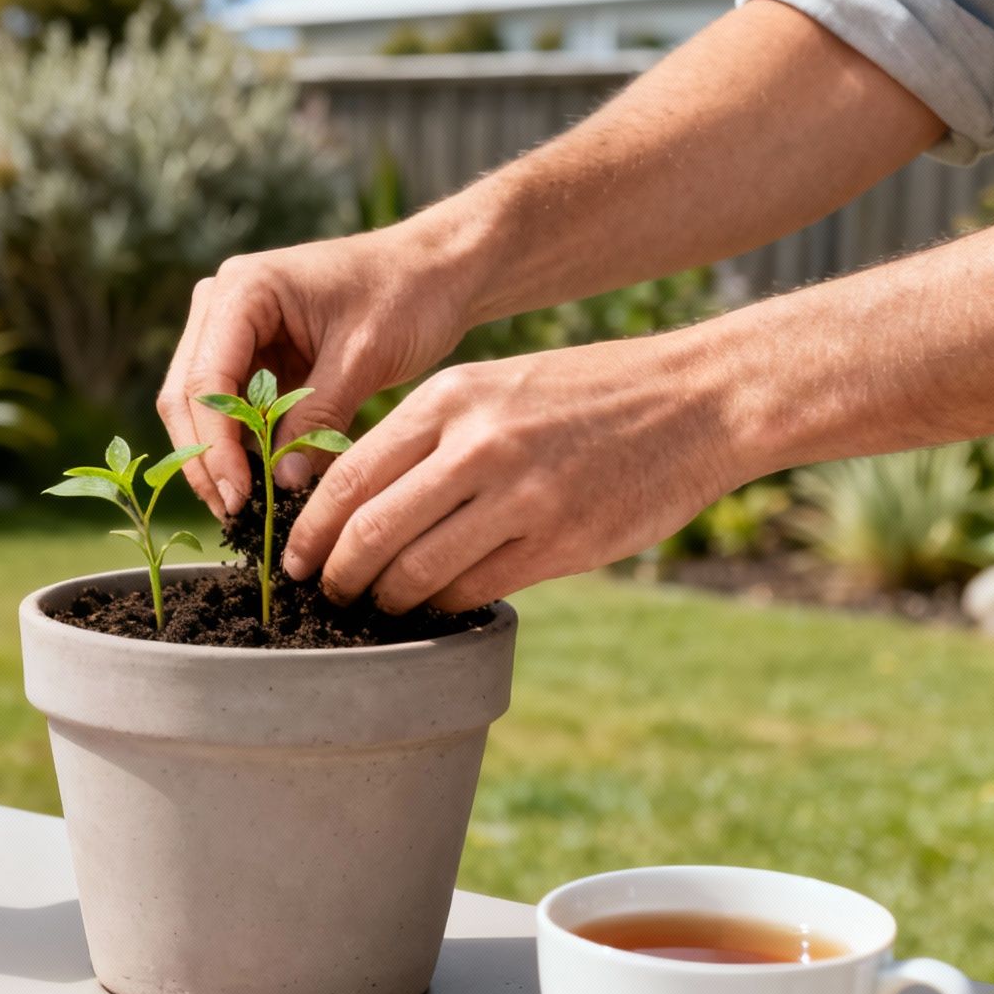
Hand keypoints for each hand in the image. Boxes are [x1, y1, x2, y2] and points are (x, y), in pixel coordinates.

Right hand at [157, 223, 481, 515]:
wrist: (435, 273)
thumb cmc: (407, 297)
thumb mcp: (363, 357)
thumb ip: (318, 417)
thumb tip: (281, 485)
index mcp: (243, 290)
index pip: (207, 381)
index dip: (215, 446)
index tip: (237, 497)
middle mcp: (221, 304)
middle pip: (187, 396)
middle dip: (206, 458)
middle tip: (233, 513)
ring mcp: (229, 329)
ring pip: (200, 408)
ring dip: (218, 457)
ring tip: (246, 508)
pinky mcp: (249, 355)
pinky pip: (230, 409)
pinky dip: (241, 446)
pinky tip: (261, 482)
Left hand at [281, 337, 745, 612]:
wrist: (699, 399)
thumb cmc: (586, 395)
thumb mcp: (494, 387)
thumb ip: (429, 436)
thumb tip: (357, 502)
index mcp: (449, 399)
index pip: (348, 475)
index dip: (310, 530)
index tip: (294, 559)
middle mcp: (477, 444)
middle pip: (369, 531)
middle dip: (336, 576)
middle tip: (326, 595)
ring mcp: (521, 496)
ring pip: (417, 570)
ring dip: (386, 600)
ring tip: (379, 606)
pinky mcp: (561, 541)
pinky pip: (475, 590)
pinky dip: (444, 606)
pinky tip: (438, 605)